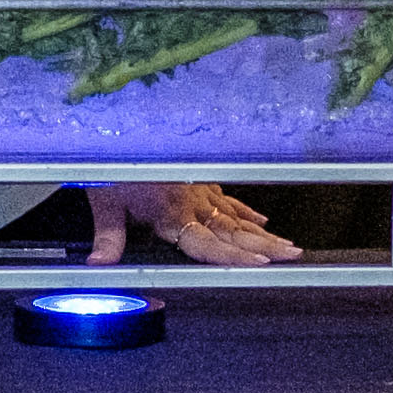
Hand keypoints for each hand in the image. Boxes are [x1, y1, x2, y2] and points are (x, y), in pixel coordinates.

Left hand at [90, 178, 300, 267]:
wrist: (121, 126)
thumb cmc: (111, 163)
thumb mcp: (104, 201)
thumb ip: (108, 237)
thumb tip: (97, 266)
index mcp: (171, 212)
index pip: (208, 243)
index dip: (234, 256)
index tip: (261, 263)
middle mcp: (192, 203)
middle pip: (233, 231)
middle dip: (265, 245)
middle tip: (294, 255)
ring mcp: (199, 190)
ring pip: (236, 217)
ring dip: (263, 233)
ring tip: (288, 245)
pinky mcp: (199, 180)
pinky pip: (228, 199)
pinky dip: (246, 212)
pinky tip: (262, 220)